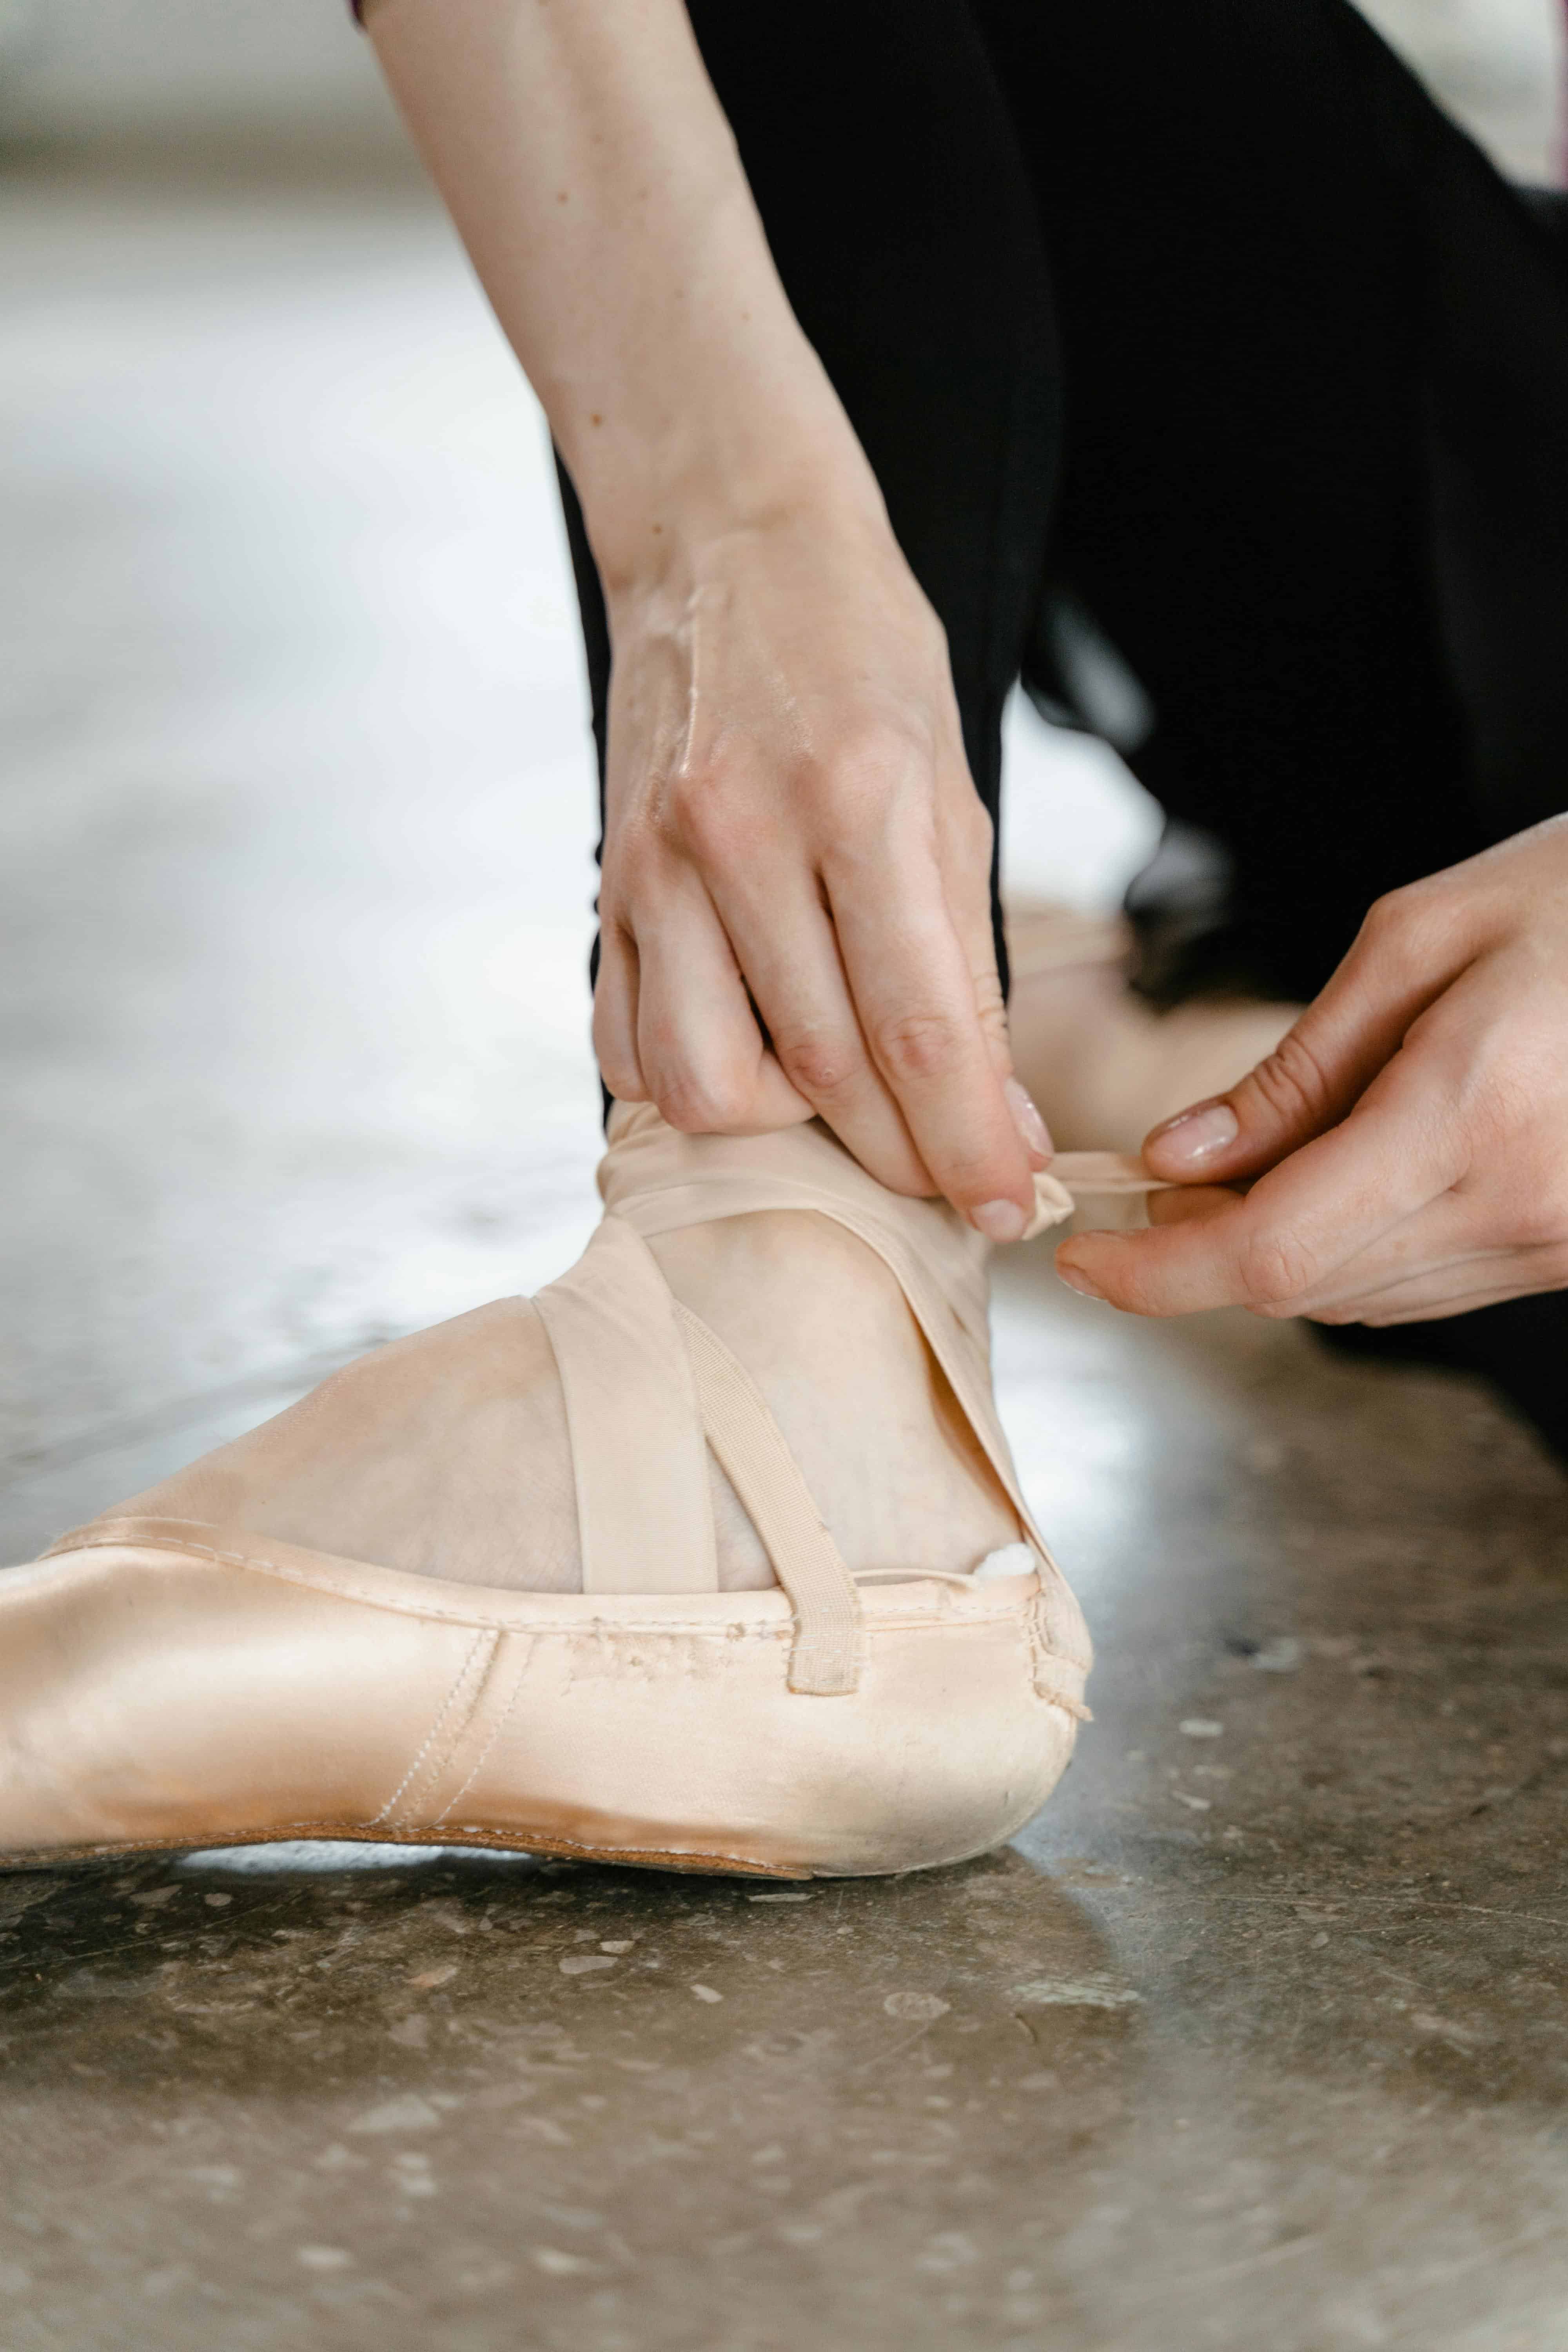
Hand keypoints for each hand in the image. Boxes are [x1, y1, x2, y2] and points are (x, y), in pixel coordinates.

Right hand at [592, 490, 1048, 1234]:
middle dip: (900, 1157)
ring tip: (835, 1097)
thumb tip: (999, 1116)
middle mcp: (745, 839)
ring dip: (786, 1129)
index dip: (969, 1142)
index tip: (1007, 1208)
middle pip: (823, 1072)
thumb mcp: (950, 789)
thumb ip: (965, 959)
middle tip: (947, 1180)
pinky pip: (629, 1048)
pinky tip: (745, 1052)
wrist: (724, 540)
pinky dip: (689, 1084)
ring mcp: (658, 867)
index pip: (920, 1030)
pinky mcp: (605, 886)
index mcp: (859, 802)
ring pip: (708, 1084)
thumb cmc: (862, 659)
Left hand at [1055, 816, 1567, 1323]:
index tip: (1081, 1257)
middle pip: (1303, 1286)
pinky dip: (1349, 1247)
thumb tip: (1176, 1157)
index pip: (1271, 1251)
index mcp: (1470, 1113)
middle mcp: (1519, 1202)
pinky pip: (1424, 1282)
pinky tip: (1337, 1173)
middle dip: (1201, 1250)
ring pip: (1359, 1295)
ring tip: (1248, 1161)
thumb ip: (1293, 1070)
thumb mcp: (1421, 939)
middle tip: (1159, 1176)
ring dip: (1275, 1250)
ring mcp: (1556, 1242)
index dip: (1159, 1272)